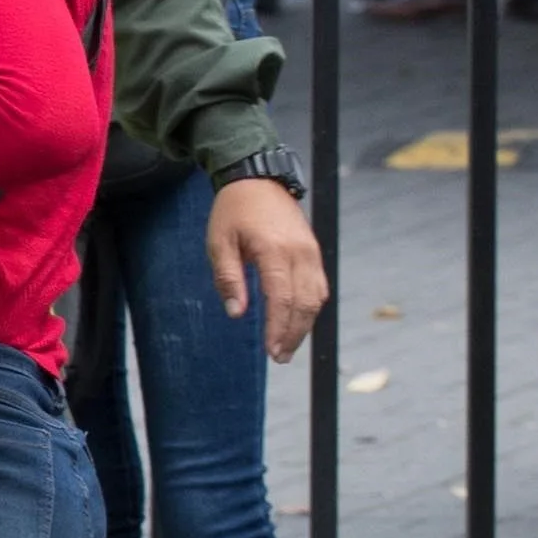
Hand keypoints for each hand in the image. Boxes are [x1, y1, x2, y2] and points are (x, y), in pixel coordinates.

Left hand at [204, 175, 327, 361]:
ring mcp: (311, 252)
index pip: (282, 299)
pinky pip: (319, 286)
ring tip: (288, 346)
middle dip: (293, 334)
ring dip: (304, 324)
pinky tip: (297, 322)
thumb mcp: (219, 243)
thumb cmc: (233, 212)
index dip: (278, 329)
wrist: (258, 180)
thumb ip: (228, 278)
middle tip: (280, 357)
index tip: (271, 351)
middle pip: (304, 303)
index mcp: (275, 251)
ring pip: (316, 297)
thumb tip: (237, 313)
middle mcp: (300, 253)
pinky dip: (310, 307)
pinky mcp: (314, 251)